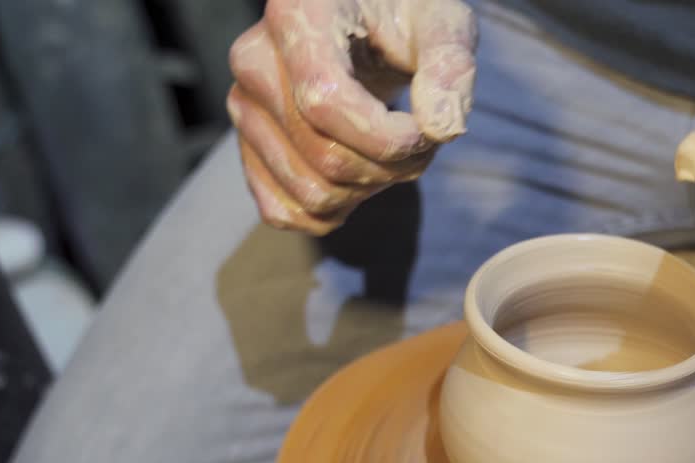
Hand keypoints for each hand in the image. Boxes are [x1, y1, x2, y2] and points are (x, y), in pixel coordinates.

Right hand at [227, 0, 476, 234]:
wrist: (363, 22)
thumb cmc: (404, 16)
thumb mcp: (442, 22)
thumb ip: (450, 66)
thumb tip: (442, 127)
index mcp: (296, 16)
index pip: (326, 102)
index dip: (386, 138)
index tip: (429, 131)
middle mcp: (254, 62)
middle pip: (324, 157)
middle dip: (392, 167)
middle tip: (423, 139)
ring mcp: (243, 108)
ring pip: (311, 192)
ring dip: (370, 189)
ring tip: (395, 150)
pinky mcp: (247, 148)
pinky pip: (284, 212)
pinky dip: (333, 211)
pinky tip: (361, 176)